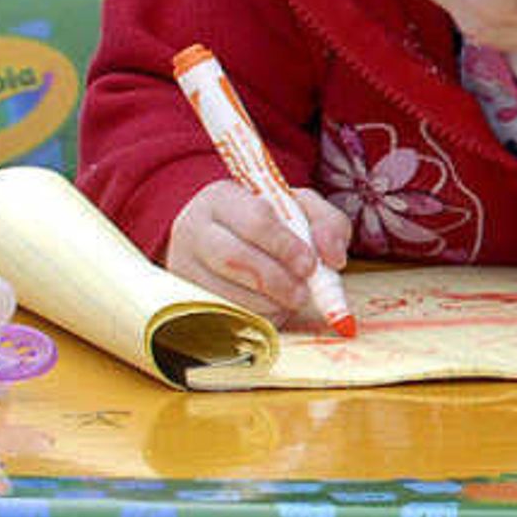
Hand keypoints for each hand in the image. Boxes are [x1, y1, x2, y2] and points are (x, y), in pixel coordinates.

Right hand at [165, 177, 352, 327]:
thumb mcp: (302, 211)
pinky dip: (253, 318)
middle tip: (303, 294)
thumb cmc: (271, 225)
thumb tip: (333, 259)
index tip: (310, 265)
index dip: (286, 247)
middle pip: (234, 258)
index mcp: (222, 198)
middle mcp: (193, 228)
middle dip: (277, 281)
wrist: (226, 239)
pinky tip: (270, 310)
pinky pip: (220, 314)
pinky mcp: (184, 295)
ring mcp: (183, 263)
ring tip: (290, 301)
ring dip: (268, 304)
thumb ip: (328, 224)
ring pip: (224, 291)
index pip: (255, 220)